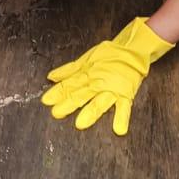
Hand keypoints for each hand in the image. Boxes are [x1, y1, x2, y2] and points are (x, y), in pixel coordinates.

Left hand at [41, 17, 173, 135]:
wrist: (132, 49)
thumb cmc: (109, 55)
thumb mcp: (86, 59)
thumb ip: (69, 70)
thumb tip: (51, 77)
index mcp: (87, 73)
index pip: (69, 84)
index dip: (57, 92)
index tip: (46, 101)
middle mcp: (98, 81)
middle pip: (81, 94)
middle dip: (68, 103)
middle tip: (57, 113)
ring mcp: (112, 88)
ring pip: (99, 101)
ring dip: (90, 112)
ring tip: (80, 124)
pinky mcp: (126, 93)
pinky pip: (124, 107)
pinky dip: (122, 117)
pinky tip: (119, 129)